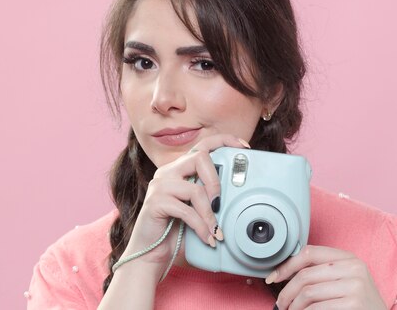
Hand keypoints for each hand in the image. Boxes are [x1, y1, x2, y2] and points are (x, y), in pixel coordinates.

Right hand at [120, 134, 248, 276]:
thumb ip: (212, 196)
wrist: (152, 255)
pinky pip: (186, 211)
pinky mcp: (154, 203)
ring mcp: (159, 186)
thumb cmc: (178, 231)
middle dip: (216, 182)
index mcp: (180, 169)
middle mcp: (168, 172)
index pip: (203, 145)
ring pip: (195, 189)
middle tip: (220, 205)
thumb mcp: (199, 209)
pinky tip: (206, 238)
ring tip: (216, 231)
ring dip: (210, 214)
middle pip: (199, 158)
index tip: (244, 148)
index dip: (224, 141)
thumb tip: (238, 193)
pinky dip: (201, 226)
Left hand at [267, 245, 386, 309]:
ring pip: (308, 293)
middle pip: (305, 275)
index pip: (310, 252)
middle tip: (281, 304)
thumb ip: (322, 272)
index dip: (287, 265)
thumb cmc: (359, 304)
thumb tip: (286, 272)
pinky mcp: (353, 304)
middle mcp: (354, 268)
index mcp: (349, 258)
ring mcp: (355, 286)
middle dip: (286, 292)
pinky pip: (316, 308)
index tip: (274, 277)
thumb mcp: (346, 280)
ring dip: (294, 307)